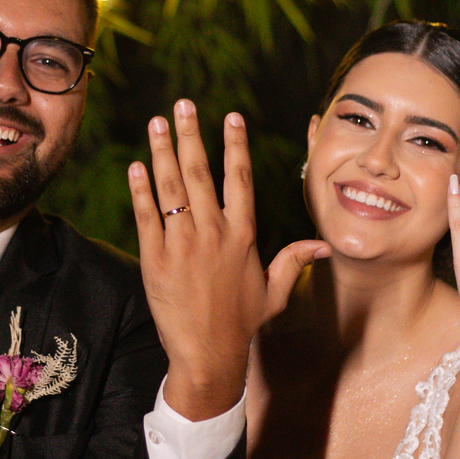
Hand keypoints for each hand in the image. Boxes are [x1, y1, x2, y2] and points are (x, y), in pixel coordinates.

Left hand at [129, 100, 328, 418]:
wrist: (208, 353)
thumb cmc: (241, 323)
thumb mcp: (274, 291)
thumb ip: (293, 261)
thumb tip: (322, 246)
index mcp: (242, 236)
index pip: (239, 180)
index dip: (234, 146)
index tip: (230, 117)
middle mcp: (213, 234)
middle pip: (199, 173)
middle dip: (190, 135)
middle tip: (182, 104)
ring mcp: (183, 245)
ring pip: (171, 188)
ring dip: (162, 151)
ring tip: (156, 123)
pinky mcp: (156, 259)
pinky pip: (147, 216)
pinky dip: (141, 190)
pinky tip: (136, 166)